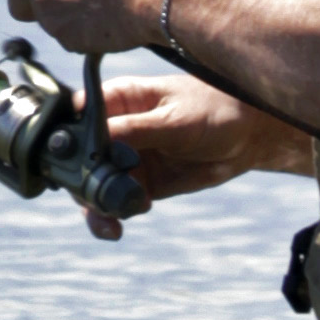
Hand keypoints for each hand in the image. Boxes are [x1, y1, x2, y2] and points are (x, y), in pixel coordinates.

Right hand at [82, 74, 268, 232]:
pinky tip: (124, 219)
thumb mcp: (175, 119)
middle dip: (82, 181)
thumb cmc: (214, 110)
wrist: (248, 136)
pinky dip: (114, 213)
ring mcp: (127, 156)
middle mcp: (116, 128)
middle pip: (80, 156)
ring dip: (95, 204)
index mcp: (119, 99)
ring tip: (109, 221)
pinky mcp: (141, 181)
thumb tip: (97, 141)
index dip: (71, 140)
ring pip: (94, 183)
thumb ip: (136, 130)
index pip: (80, 117)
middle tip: (95, 199)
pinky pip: (116, 200)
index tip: (78, 163)